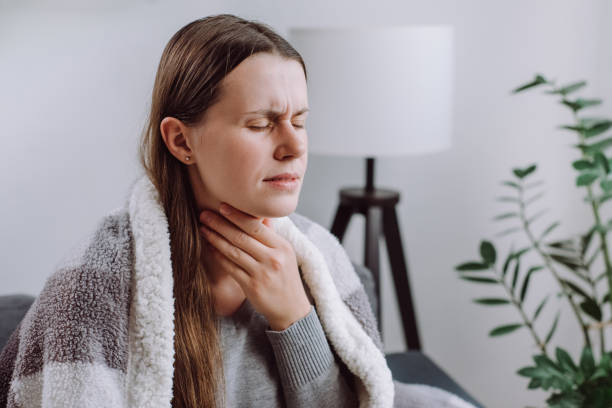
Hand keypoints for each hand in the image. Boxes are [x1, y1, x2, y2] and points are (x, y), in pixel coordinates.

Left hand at [198, 202, 311, 329]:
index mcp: (282, 247)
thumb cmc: (286, 278)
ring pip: (234, 251)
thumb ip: (271, 236)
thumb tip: (260, 215)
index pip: (256, 226)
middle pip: (242, 237)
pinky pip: (231, 268)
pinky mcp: (252, 287)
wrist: (291, 308)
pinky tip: (210, 248)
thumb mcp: (285, 254)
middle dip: (221, 224)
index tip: (222, 206)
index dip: (237, 216)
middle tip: (205, 214)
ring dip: (216, 238)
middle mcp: (273, 259)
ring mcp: (262, 273)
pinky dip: (219, 256)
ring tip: (203, 229)